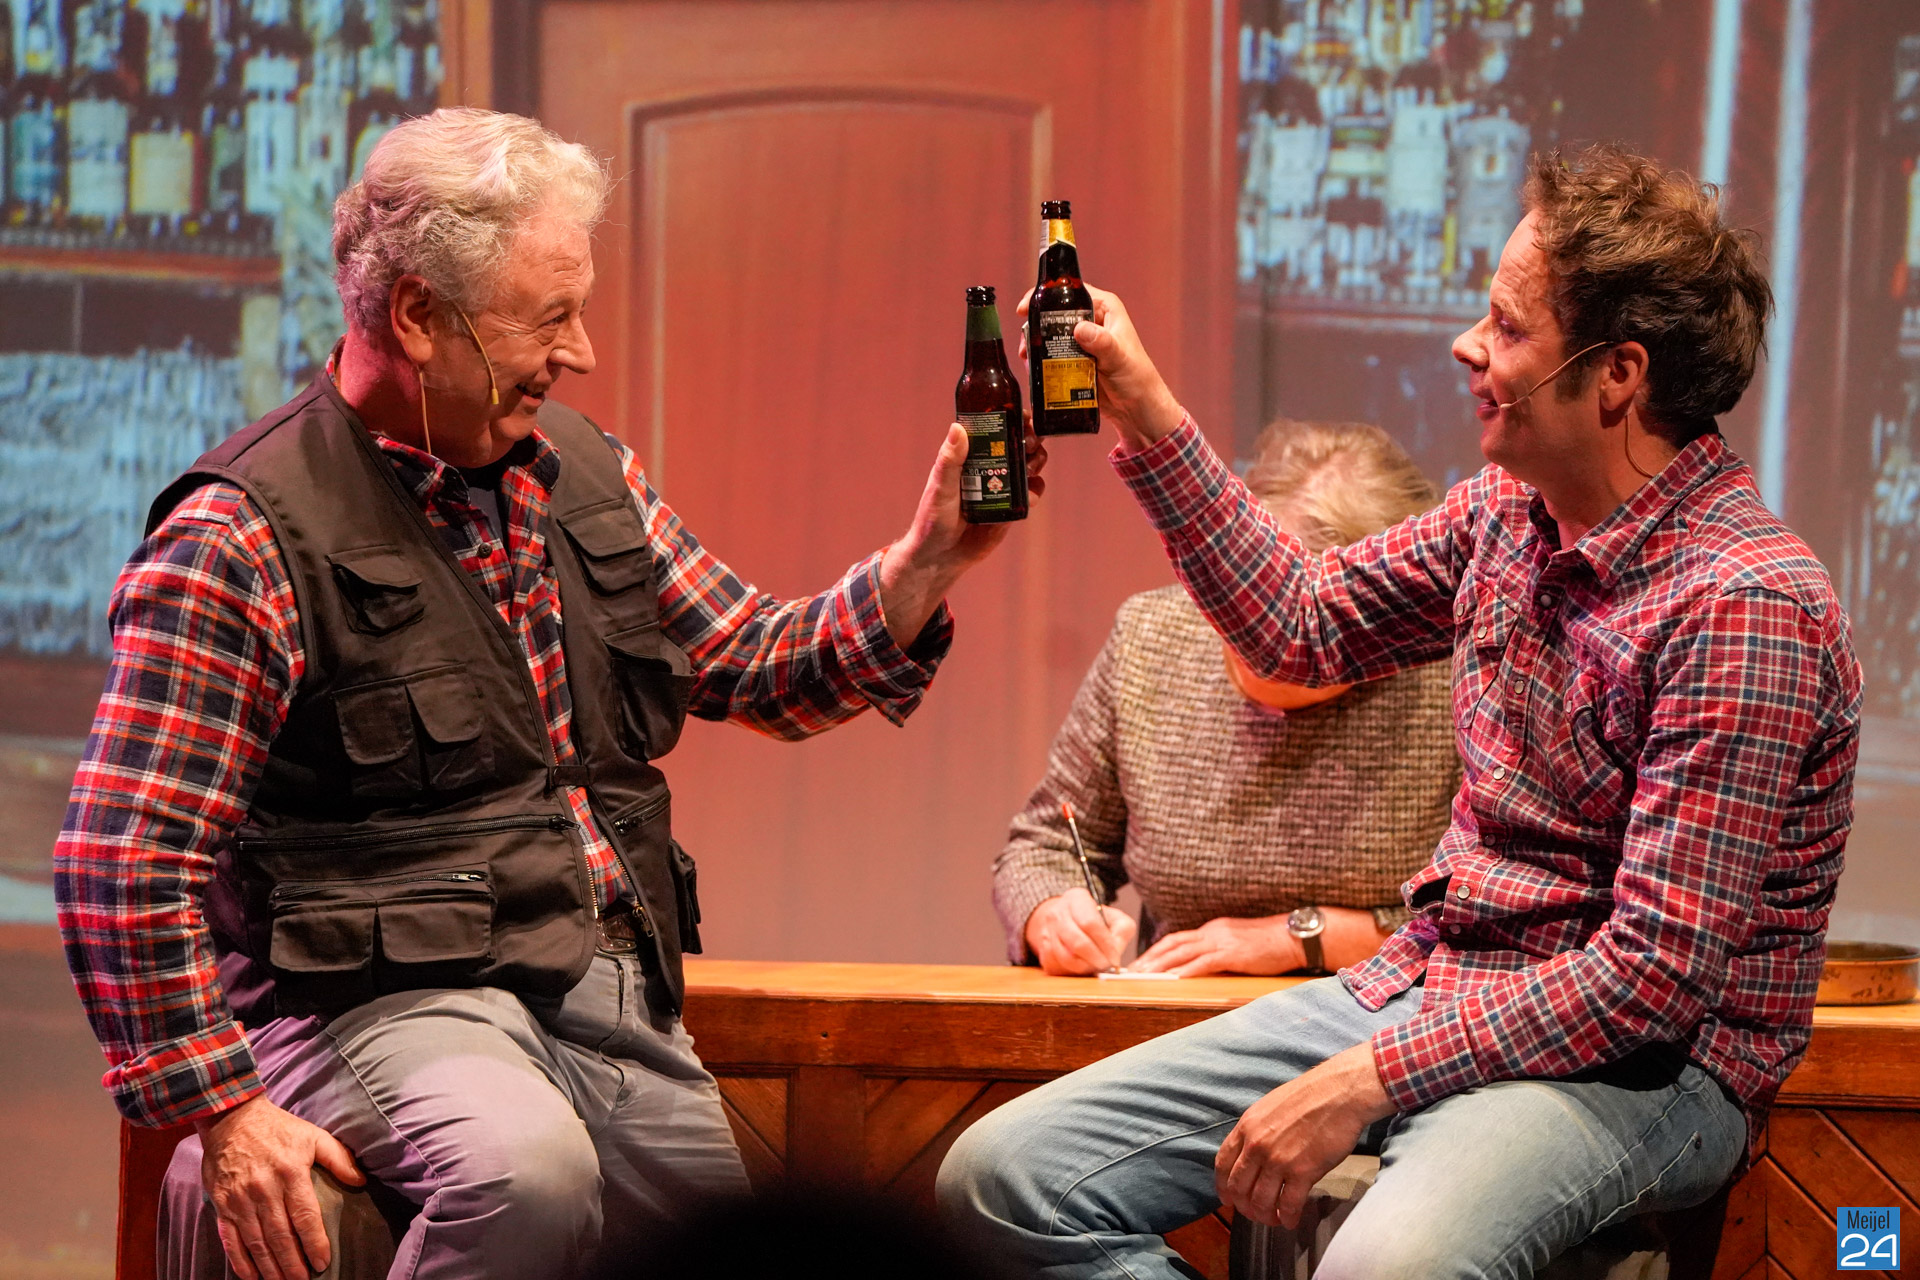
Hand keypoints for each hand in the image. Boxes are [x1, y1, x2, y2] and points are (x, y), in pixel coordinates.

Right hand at [197, 1094, 365, 1279]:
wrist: (231, 1117)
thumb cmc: (278, 1128)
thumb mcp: (313, 1136)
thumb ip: (338, 1159)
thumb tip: (361, 1181)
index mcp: (290, 1174)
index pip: (305, 1217)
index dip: (314, 1243)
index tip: (323, 1263)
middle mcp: (264, 1191)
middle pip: (280, 1237)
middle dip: (293, 1264)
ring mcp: (240, 1200)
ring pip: (257, 1243)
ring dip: (270, 1268)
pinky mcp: (221, 1205)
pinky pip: (231, 1240)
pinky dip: (240, 1262)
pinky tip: (252, 1277)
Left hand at [877, 422, 1049, 647]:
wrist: (941, 555)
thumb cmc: (933, 518)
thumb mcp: (940, 486)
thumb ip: (950, 460)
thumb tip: (958, 427)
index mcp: (971, 456)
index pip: (996, 430)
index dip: (1013, 420)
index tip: (1024, 416)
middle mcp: (989, 468)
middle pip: (1019, 445)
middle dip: (1031, 439)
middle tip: (1030, 442)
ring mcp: (1002, 487)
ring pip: (1029, 466)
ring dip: (1036, 461)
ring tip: (1031, 466)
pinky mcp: (1011, 508)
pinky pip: (1030, 494)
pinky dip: (1035, 490)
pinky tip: (1031, 492)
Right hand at [1016, 284, 1183, 451]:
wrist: (1137, 409)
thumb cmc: (1137, 379)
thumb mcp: (1119, 358)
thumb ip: (1102, 343)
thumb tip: (1080, 329)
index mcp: (1104, 309)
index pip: (1072, 291)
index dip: (1047, 294)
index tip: (1026, 306)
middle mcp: (1092, 320)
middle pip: (1056, 312)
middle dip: (1036, 324)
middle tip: (1025, 341)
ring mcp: (1082, 341)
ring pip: (1051, 334)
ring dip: (1036, 344)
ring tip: (1027, 357)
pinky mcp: (1076, 360)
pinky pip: (1053, 355)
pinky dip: (1042, 360)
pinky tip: (1034, 368)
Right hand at [1025, 888, 1137, 974]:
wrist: (1069, 922)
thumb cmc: (1096, 921)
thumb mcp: (1116, 918)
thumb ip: (1122, 932)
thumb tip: (1115, 952)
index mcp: (1076, 898)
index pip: (1090, 923)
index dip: (1105, 944)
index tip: (1115, 957)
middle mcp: (1057, 913)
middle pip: (1077, 943)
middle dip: (1097, 959)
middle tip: (1108, 965)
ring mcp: (1046, 932)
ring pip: (1067, 958)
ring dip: (1086, 967)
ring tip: (1096, 965)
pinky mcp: (1043, 951)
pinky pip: (1058, 967)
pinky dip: (1074, 972)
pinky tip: (1083, 966)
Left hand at [1130, 915, 1301, 976]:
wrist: (1293, 936)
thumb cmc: (1269, 944)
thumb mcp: (1238, 944)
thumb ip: (1219, 951)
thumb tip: (1202, 967)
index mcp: (1212, 929)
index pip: (1177, 940)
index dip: (1156, 951)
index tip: (1141, 964)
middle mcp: (1212, 931)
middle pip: (1173, 943)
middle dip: (1150, 958)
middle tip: (1131, 971)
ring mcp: (1221, 941)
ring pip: (1182, 952)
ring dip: (1161, 965)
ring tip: (1145, 976)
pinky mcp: (1233, 953)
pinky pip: (1204, 962)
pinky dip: (1187, 970)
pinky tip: (1175, 979)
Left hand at [1214, 1042, 1394, 1227]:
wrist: (1339, 1093)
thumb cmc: (1309, 1097)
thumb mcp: (1268, 1107)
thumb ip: (1255, 1130)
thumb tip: (1250, 1152)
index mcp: (1247, 1127)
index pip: (1223, 1165)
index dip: (1224, 1187)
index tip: (1229, 1199)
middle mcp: (1257, 1146)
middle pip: (1239, 1188)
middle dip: (1244, 1206)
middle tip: (1254, 1212)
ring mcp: (1279, 1160)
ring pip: (1260, 1201)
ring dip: (1265, 1216)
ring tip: (1273, 1219)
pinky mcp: (1303, 1172)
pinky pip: (1288, 1205)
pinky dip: (1287, 1218)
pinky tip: (1290, 1221)